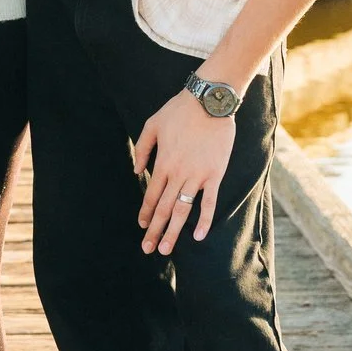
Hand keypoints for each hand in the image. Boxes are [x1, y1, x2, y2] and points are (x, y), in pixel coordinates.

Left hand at [133, 90, 235, 253]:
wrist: (209, 101)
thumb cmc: (179, 111)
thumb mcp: (151, 124)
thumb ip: (142, 149)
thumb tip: (136, 171)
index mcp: (163, 162)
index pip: (152, 195)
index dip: (146, 213)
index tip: (142, 227)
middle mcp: (178, 173)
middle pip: (165, 208)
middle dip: (156, 230)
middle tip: (149, 249)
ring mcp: (198, 176)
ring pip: (183, 210)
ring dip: (174, 231)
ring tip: (166, 249)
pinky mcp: (215, 174)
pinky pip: (209, 202)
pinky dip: (203, 220)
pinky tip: (197, 235)